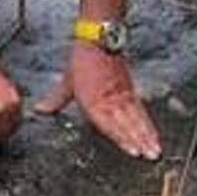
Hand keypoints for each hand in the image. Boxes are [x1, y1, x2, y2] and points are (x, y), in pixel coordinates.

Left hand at [34, 45, 162, 159]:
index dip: (122, 138)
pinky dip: (148, 122)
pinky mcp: (130, 90)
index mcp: (92, 100)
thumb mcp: (67, 82)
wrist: (98, 40)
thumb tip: (40, 110)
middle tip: (151, 155)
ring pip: (137, 118)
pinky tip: (154, 134)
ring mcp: (121, 95)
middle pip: (128, 124)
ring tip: (156, 150)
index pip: (109, 124)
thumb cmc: (82, 61)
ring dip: (148, 135)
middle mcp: (109, 100)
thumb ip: (56, 100)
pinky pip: (141, 109)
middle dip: (141, 140)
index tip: (134, 151)